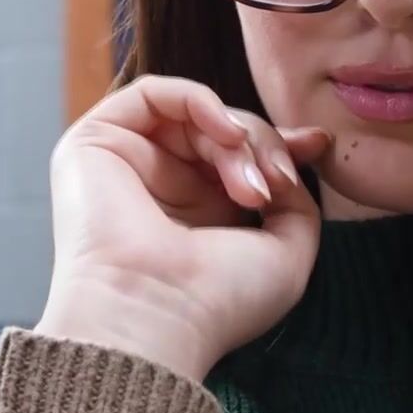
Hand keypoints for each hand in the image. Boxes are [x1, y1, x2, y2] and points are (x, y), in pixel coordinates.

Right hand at [33, 73, 331, 381]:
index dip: (281, 144)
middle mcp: (162, 188)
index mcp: (200, 215)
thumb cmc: (218, 301)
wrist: (156, 318)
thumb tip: (291, 160)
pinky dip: (200, 101)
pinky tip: (227, 134)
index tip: (317, 144)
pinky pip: (153, 93)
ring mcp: (128, 165)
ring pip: (197, 116)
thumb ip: (297, 200)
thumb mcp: (287, 251)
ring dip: (240, 138)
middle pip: (226, 133)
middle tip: (274, 188)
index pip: (240, 157)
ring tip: (252, 187)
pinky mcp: (94, 144)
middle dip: (264, 148)